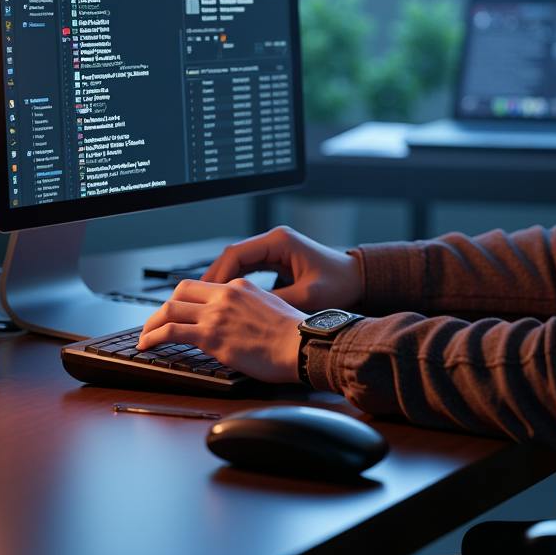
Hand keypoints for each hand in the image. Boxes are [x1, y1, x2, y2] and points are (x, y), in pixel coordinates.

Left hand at [137, 278, 305, 383]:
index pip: (203, 287)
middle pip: (181, 291)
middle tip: (157, 322)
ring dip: (152, 323)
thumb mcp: (272, 309)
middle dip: (164, 307)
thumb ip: (250, 309)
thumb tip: (240, 323)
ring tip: (145, 336)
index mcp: (241, 287)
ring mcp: (217, 314)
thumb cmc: (294, 335)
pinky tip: (146, 345)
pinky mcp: (211, 336)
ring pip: (170, 309)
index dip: (186, 300)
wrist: (302, 345)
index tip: (179, 312)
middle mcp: (226, 295)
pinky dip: (153, 336)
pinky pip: (171, 331)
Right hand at [200, 225, 363, 313]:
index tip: (206, 294)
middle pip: (232, 256)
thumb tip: (246, 312)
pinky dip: (234, 282)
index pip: (236, 253)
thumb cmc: (339, 284)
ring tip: (206, 302)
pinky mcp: (276, 258)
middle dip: (214, 278)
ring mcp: (274, 249)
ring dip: (222, 280)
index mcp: (280, 242)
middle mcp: (274, 241)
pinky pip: (247, 268)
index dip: (218, 274)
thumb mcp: (307, 296)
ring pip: (237, 262)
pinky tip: (225, 299)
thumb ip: (276, 301)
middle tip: (197, 300)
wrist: (358, 279)